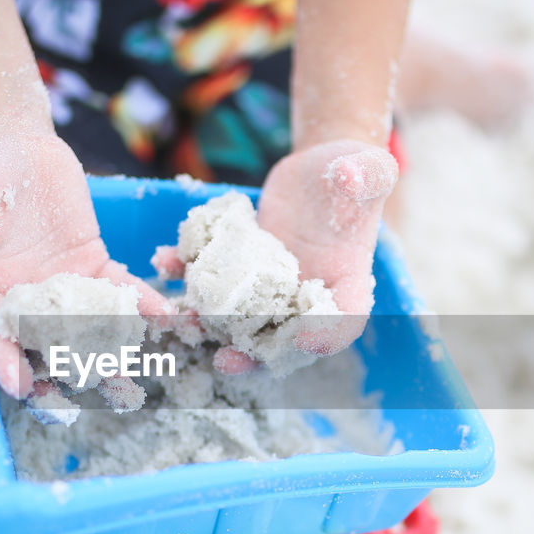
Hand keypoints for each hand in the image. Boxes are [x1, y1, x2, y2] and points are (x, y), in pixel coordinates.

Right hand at [0, 132, 171, 398]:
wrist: (15, 141)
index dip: (4, 361)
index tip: (20, 386)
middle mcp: (25, 297)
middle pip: (45, 343)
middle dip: (66, 370)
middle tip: (91, 396)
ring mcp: (62, 284)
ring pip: (88, 324)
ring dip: (111, 348)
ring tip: (134, 374)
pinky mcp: (93, 264)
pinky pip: (119, 290)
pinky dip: (139, 304)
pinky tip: (163, 318)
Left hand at [208, 139, 397, 372]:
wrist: (320, 171)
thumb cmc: (353, 173)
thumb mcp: (368, 171)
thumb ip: (365, 176)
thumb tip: (352, 175)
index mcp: (347, 281)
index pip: (345, 319)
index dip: (327, 335)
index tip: (305, 342)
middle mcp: (309, 293)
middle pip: (285, 336)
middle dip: (254, 354)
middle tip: (226, 362)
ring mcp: (272, 285)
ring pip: (241, 316)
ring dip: (211, 323)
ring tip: (185, 320)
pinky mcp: (244, 266)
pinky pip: (216, 278)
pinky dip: (188, 274)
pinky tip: (165, 262)